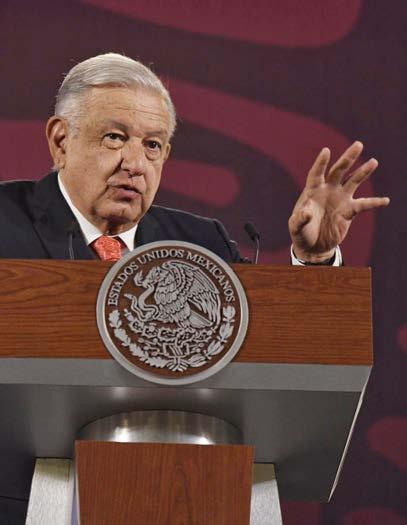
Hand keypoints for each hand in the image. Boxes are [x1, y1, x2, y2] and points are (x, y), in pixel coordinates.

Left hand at [289, 141, 389, 261]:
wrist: (313, 246)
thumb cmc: (301, 233)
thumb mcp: (295, 227)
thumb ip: (299, 219)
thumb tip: (307, 212)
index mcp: (313, 191)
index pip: (317, 173)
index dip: (321, 163)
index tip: (326, 151)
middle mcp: (328, 190)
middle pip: (338, 170)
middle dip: (348, 158)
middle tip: (358, 145)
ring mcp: (340, 199)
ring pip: (353, 181)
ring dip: (363, 172)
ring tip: (373, 162)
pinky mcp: (349, 210)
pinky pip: (364, 204)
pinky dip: (374, 202)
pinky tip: (385, 200)